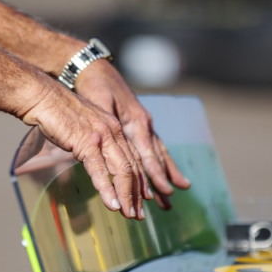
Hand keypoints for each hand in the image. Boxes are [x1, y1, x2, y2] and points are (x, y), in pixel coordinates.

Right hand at [21, 86, 149, 219]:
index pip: (133, 158)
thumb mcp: (83, 127)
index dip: (140, 181)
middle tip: (139, 214)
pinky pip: (100, 170)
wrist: (42, 97)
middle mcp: (114, 131)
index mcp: (114, 128)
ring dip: (126, 196)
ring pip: (122, 171)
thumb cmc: (57, 112)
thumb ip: (93, 142)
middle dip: (137, 194)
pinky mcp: (87, 142)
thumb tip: (93, 159)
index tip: (144, 199)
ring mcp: (102, 137)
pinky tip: (112, 205)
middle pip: (132, 167)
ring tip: (129, 214)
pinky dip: (107, 190)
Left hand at [74, 60, 190, 205]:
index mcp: (136, 121)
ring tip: (176, 191)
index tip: (162, 191)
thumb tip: (106, 148)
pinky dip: (159, 162)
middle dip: (162, 181)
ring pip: (157, 153)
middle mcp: (144, 124)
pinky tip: (164, 173)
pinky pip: (152, 147)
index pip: (148, 153)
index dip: (155, 174)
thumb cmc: (95, 86)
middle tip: (169, 201)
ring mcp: (143, 124)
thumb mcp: (99, 103)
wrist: (96, 69)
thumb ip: (106, 125)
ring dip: (166, 174)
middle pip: (156, 158)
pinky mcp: (138, 125)